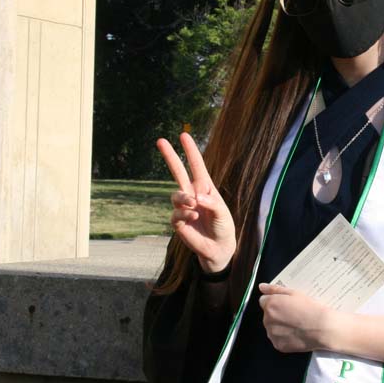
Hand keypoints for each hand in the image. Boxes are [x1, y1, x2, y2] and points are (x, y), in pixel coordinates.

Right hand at [157, 134, 235, 273]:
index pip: (196, 165)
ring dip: (183, 198)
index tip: (184, 135)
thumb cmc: (223, 226)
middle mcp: (192, 194)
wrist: (218, 247)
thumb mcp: (223, 213)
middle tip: (160, 140)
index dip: (190, 151)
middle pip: (177, 171)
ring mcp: (184, 207)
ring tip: (194, 205)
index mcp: (205, 187)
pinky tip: (195, 218)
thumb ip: (211, 203)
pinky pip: (176, 213)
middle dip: (169, 156)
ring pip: (175, 194)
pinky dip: (185, 214)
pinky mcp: (178, 221)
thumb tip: (195, 197)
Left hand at [257, 284, 340, 353]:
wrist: (322, 328)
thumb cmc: (310, 309)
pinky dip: (284, 337)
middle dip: (277, 314)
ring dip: (279, 326)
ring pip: (272, 328)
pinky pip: (277, 339)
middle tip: (293, 314)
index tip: (286, 305)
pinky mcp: (278, 345)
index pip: (264, 301)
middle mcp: (267, 319)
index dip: (275, 302)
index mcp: (270, 305)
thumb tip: (262, 287)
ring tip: (296, 325)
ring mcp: (272, 334)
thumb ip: (275, 289)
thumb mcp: (295, 293)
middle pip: (268, 315)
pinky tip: (296, 334)